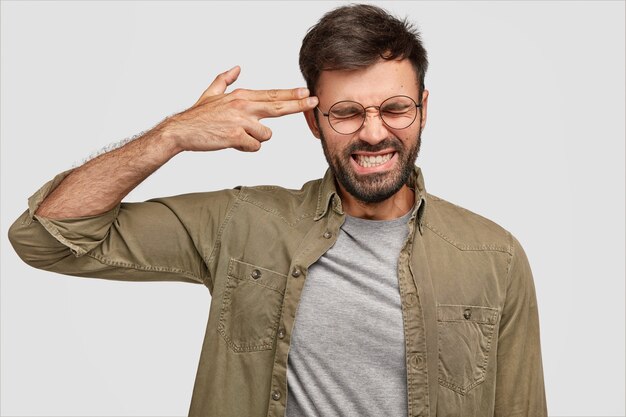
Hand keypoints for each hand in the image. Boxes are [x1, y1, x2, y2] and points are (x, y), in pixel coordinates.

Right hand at [164, 66, 318, 151]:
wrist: (181, 131)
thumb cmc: (197, 116)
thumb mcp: (211, 93)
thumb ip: (225, 80)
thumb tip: (236, 68)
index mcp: (241, 96)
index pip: (272, 94)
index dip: (291, 94)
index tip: (307, 93)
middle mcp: (243, 105)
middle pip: (278, 105)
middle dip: (299, 104)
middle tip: (315, 101)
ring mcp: (240, 121)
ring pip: (266, 135)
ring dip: (254, 139)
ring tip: (236, 135)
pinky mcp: (236, 137)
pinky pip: (254, 146)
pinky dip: (245, 148)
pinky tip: (232, 143)